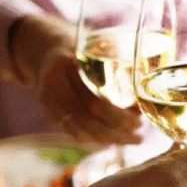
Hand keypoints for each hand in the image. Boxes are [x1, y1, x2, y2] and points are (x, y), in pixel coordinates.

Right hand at [10, 14, 142, 144]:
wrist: (46, 48)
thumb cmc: (80, 47)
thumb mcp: (97, 48)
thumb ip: (118, 68)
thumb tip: (140, 100)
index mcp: (65, 68)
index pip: (92, 102)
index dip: (116, 116)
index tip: (137, 120)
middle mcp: (51, 88)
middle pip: (85, 120)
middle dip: (115, 132)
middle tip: (138, 136)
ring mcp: (47, 103)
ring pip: (79, 131)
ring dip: (107, 139)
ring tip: (132, 139)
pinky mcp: (49, 113)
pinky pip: (73, 132)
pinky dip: (95, 138)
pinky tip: (114, 138)